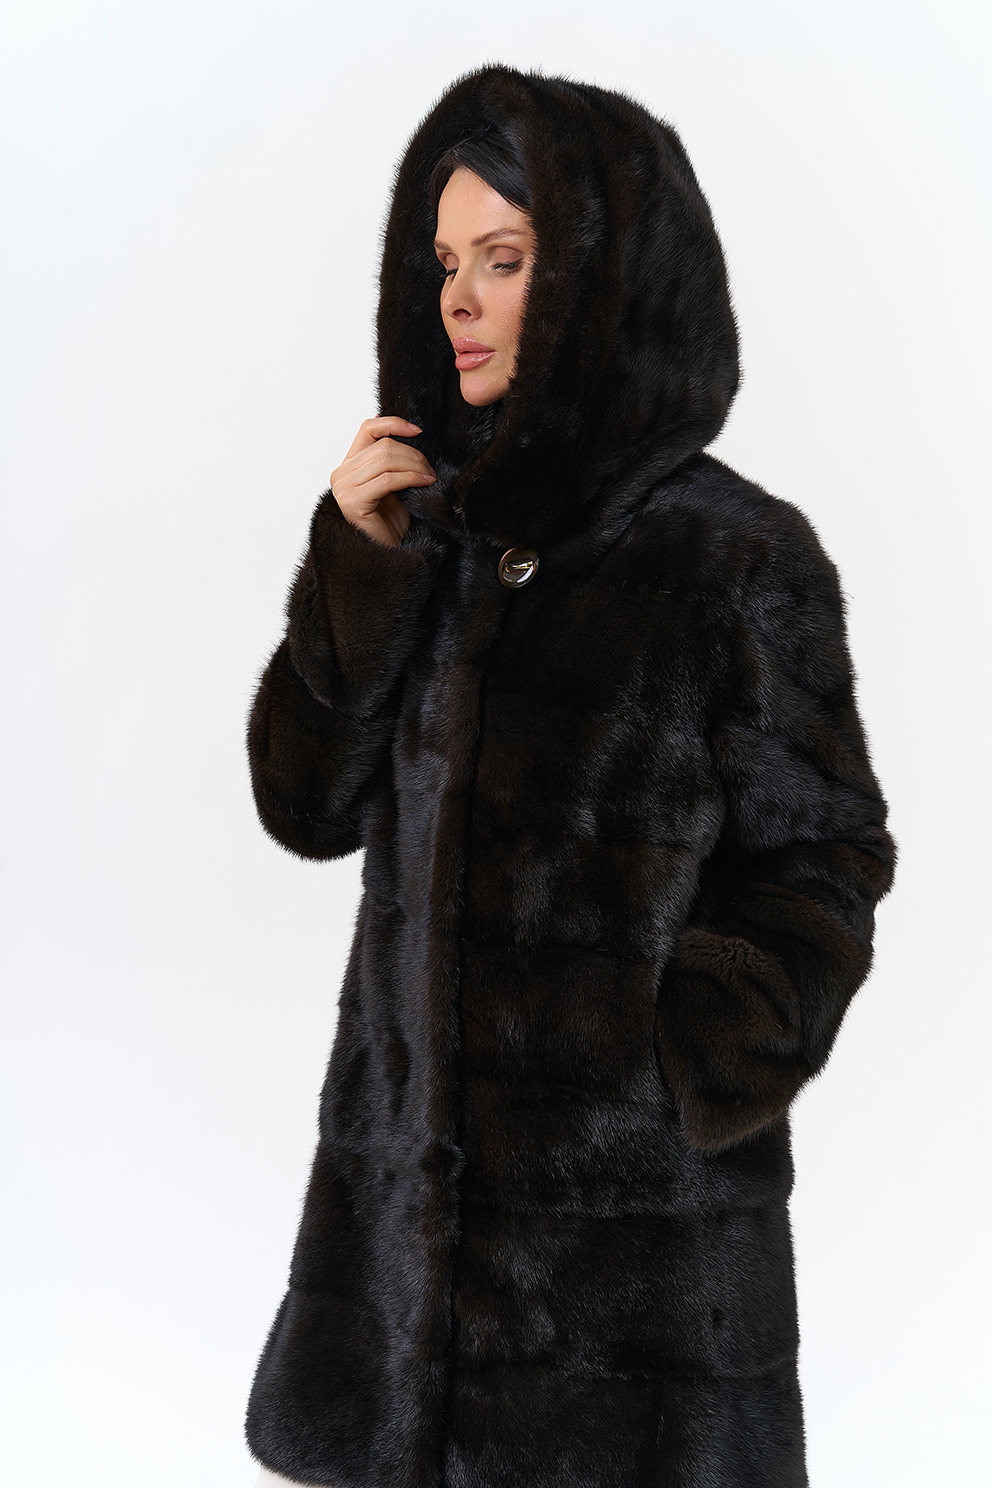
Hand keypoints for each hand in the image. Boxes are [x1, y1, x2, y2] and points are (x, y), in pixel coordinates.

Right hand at [330, 417, 435, 547]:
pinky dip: (410, 478)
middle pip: (382, 446)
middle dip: (413, 454)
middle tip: (430, 469)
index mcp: (348, 465)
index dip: (393, 424)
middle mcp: (340, 474)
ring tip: (429, 477)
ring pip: (385, 461)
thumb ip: (393, 461)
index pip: (367, 428)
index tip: (418, 431)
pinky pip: (387, 480)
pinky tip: (424, 482)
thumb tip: (411, 433)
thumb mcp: (393, 484)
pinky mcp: (352, 502)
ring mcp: (343, 488)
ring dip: (414, 466)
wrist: (388, 554)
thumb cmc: (392, 522)